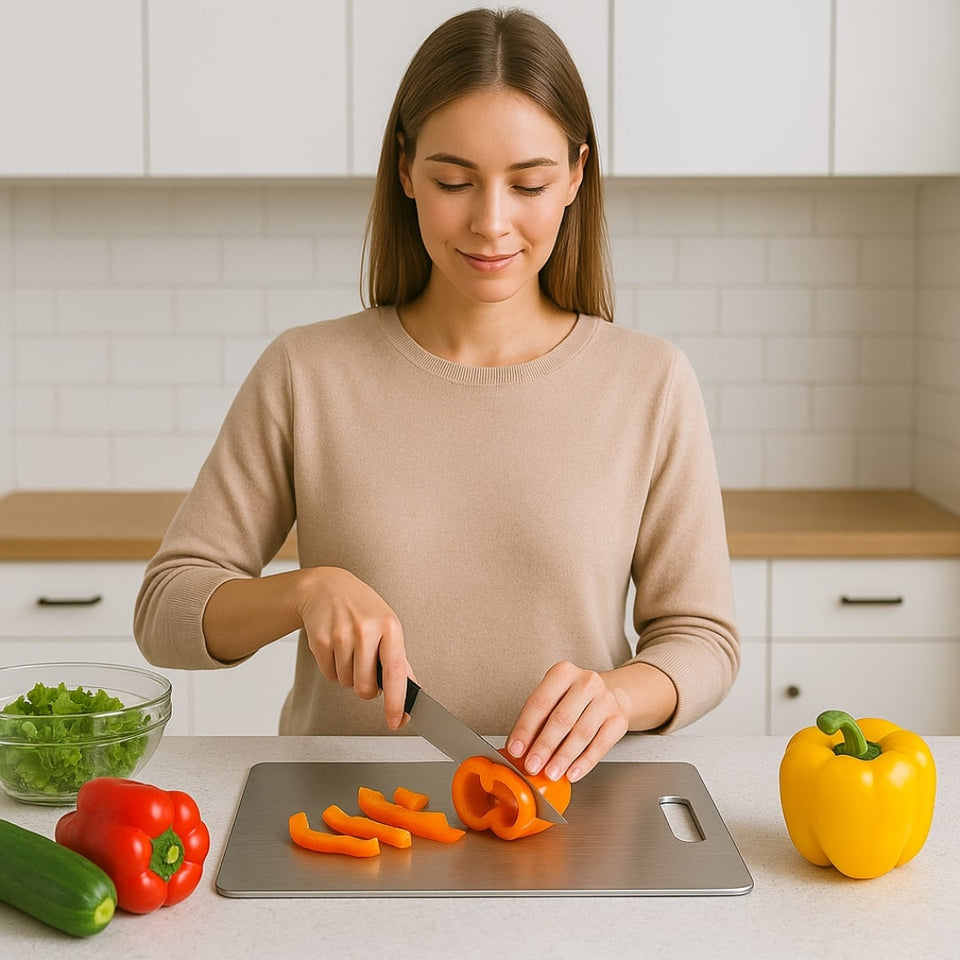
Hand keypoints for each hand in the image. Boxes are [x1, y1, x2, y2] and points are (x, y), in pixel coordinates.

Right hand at [297, 566, 412, 729]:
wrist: (328, 587)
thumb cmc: (363, 610)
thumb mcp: (388, 627)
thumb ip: (399, 662)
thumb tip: (412, 694)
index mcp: (390, 627)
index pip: (395, 672)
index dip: (396, 701)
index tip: (397, 721)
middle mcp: (366, 630)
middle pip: (365, 687)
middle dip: (365, 688)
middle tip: (365, 668)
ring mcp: (341, 634)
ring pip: (346, 683)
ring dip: (348, 675)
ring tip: (350, 650)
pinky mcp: (320, 640)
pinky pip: (329, 675)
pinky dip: (333, 669)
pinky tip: (336, 648)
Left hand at [506, 661, 629, 783]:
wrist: (609, 694)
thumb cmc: (573, 699)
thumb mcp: (553, 700)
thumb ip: (536, 722)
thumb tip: (520, 750)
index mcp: (563, 673)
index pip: (540, 702)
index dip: (526, 728)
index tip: (516, 749)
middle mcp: (586, 682)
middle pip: (562, 718)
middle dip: (544, 746)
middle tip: (532, 765)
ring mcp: (606, 700)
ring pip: (582, 733)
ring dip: (564, 757)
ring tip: (551, 772)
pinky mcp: (618, 719)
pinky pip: (601, 744)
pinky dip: (585, 762)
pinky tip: (573, 772)